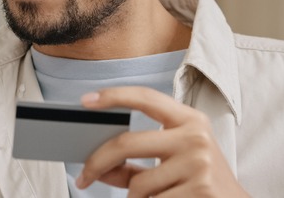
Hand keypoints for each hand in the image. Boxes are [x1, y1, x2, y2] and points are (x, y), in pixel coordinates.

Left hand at [75, 87, 246, 197]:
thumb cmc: (200, 181)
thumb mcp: (173, 161)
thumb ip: (135, 163)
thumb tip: (98, 168)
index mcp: (190, 120)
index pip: (146, 97)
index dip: (114, 95)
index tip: (86, 101)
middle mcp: (195, 136)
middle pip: (127, 143)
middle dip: (97, 163)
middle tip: (83, 177)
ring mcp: (199, 163)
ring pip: (138, 184)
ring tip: (153, 197)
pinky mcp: (200, 189)